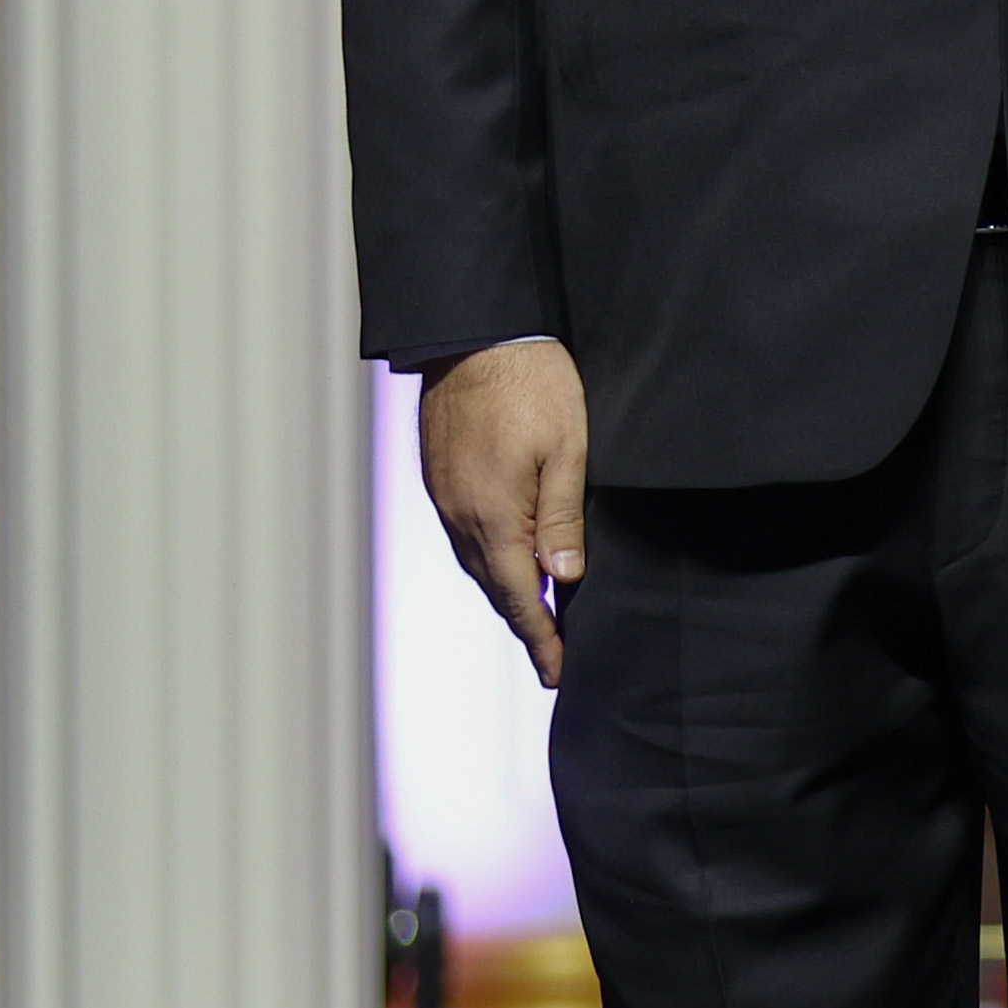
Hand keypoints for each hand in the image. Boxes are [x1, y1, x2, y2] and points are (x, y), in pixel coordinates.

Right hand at [417, 338, 588, 690]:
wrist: (476, 336)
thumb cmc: (532, 384)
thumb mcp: (567, 448)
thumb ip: (562, 515)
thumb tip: (563, 577)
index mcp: (493, 516)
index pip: (519, 595)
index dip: (541, 636)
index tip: (559, 671)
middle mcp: (460, 515)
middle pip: (494, 586)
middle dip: (525, 624)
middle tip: (553, 656)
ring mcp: (445, 496)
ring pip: (476, 562)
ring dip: (506, 592)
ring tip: (537, 617)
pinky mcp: (440, 476)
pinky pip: (465, 534)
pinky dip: (488, 558)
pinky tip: (508, 560)